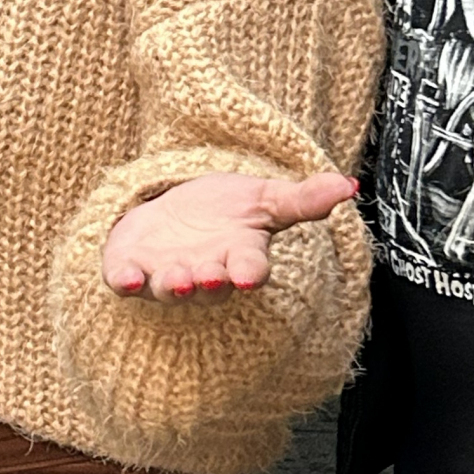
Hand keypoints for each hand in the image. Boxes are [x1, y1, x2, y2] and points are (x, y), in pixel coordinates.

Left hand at [103, 169, 356, 301]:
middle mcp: (204, 274)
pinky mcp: (131, 270)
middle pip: (209, 287)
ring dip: (172, 285)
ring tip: (176, 277)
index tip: (249, 277)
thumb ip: (304, 198)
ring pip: (170, 289)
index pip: (249, 270)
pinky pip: (126, 281)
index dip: (249, 274)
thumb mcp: (265, 198)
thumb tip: (349, 185)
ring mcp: (167, 275)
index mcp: (239, 259)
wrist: (177, 214)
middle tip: (207, 277)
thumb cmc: (227, 212)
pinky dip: (125, 281)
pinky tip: (124, 278)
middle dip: (208, 283)